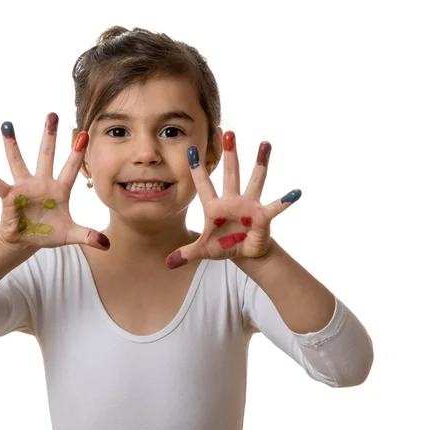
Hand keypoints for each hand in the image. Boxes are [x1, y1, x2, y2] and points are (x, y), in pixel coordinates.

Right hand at [0, 113, 109, 251]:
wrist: (27, 240)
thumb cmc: (49, 232)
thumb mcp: (70, 235)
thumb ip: (88, 236)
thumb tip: (107, 245)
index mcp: (60, 190)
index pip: (72, 168)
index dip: (78, 152)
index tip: (85, 132)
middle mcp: (42, 183)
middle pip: (47, 155)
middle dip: (49, 135)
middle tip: (52, 114)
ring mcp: (24, 188)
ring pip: (19, 162)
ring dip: (12, 145)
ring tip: (7, 125)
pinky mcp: (9, 198)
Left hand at [166, 131, 300, 268]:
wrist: (244, 254)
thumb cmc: (223, 246)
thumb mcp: (203, 251)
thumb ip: (185, 253)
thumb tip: (167, 263)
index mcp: (214, 206)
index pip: (203, 184)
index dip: (196, 168)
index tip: (190, 148)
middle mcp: (232, 200)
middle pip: (230, 173)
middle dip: (230, 154)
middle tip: (229, 132)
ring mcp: (249, 205)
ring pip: (255, 180)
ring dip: (260, 162)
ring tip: (265, 143)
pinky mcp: (263, 216)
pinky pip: (275, 207)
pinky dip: (285, 201)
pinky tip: (296, 192)